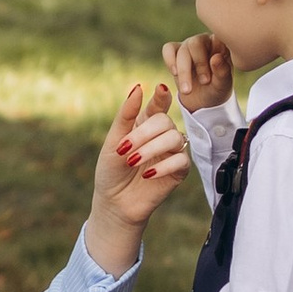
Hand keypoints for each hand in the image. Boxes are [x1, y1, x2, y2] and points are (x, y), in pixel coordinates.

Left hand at [85, 78, 188, 272]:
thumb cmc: (111, 172)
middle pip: (165, 121)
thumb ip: (125, 116)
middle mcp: (161, 136)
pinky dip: (164, 166)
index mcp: (144, 125)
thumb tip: (137, 87)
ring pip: (175, 138)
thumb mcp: (112, 141)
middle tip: (125, 148)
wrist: (114, 203)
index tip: (160, 90)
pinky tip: (148, 174)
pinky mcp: (179, 171)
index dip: (161, 97)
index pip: (158, 105)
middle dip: (145, 133)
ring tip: (132, 161)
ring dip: (152, 148)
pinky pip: (181, 161)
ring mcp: (171, 153)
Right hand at [163, 30, 233, 114]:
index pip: (216, 38)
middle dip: (199, 64)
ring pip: (182, 49)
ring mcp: (189, 45)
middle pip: (196, 43)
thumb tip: (216, 57)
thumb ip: (222, 71)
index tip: (213, 78)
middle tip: (204, 82)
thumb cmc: (217, 88)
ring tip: (187, 90)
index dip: (213, 56)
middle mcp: (205, 41)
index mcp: (220, 44)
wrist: (203, 101)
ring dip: (184, 71)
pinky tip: (175, 74)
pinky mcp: (175, 52)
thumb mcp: (223, 84)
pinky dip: (170, 61)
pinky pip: (168, 49)